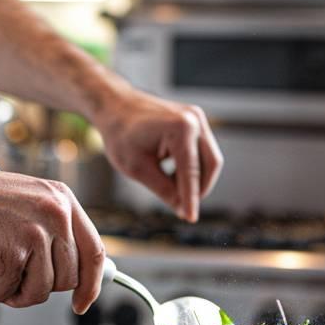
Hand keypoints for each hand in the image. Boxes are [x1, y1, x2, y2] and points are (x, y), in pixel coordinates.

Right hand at [0, 164, 104, 312]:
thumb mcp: (26, 204)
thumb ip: (53, 231)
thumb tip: (75, 272)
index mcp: (62, 200)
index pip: (94, 251)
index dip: (92, 283)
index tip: (83, 302)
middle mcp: (54, 214)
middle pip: (69, 277)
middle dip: (42, 287)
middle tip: (17, 279)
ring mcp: (34, 234)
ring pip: (44, 290)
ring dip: (18, 292)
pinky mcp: (12, 255)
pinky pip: (13, 293)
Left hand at [95, 88, 222, 222]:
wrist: (114, 106)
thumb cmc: (121, 134)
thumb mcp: (137, 168)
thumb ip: (163, 190)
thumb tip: (182, 209)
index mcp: (180, 129)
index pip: (191, 173)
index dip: (191, 199)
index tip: (190, 218)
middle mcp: (194, 120)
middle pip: (210, 165)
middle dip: (199, 189)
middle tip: (182, 206)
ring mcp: (197, 118)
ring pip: (209, 159)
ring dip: (195, 178)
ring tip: (170, 186)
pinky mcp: (195, 121)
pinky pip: (202, 150)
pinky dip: (192, 167)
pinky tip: (172, 174)